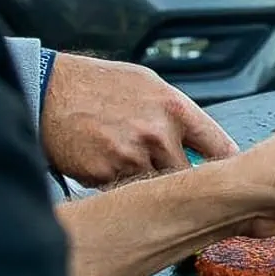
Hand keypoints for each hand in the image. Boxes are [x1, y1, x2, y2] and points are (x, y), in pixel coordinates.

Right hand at [41, 55, 235, 185]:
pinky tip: (105, 162)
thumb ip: (176, 114)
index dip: (225, 167)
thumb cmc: (97, 84)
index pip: (221, 148)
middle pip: (189, 177)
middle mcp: (159, 134)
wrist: (48, 90)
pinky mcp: (106, 176)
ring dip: (147, 182)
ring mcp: (133, 158)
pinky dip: (118, 184)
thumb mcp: (147, 85)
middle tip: (166, 174)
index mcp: (175, 109)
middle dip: (180, 179)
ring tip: (125, 159)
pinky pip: (124, 190)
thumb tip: (202, 139)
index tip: (226, 178)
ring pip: (156, 188)